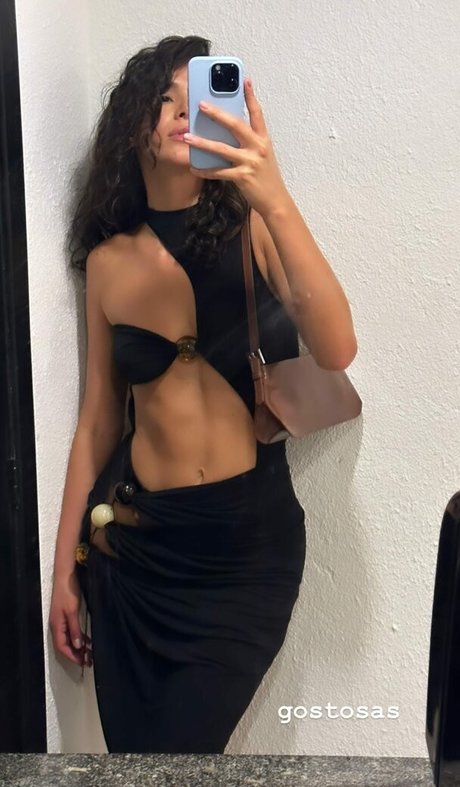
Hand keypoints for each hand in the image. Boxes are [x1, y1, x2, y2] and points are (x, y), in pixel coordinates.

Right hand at [49, 570, 91, 668]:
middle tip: (88, 661)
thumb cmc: (67, 591)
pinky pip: (72, 631)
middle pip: (65, 645)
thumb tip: (77, 645)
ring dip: (79, 646)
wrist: (65, 576)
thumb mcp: (72, 611)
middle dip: (76, 654)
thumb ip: (74, 628)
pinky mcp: (67, 615)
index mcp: (57, 625)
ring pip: (70, 638)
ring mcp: (62, 620)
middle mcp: (58, 625)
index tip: (83, 662)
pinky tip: (88, 640)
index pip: (62, 647)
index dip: (72, 656)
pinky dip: (80, 637)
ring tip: (90, 653)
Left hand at [183, 78, 289, 216]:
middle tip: (201, 105)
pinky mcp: (243, 177)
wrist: (275, 200)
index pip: (257, 113)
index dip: (251, 96)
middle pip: (236, 125)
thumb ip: (247, 142)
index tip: (244, 79)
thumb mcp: (261, 155)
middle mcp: (257, 147)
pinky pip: (219, 172)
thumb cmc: (266, 177)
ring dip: (202, 143)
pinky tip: (193, 167)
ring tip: (187, 137)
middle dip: (217, 114)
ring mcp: (250, 162)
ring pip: (222, 149)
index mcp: (263, 139)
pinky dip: (205, 170)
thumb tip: (225, 132)